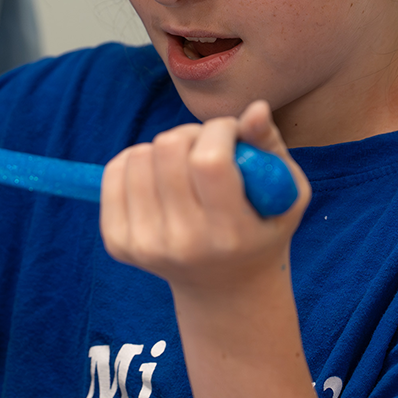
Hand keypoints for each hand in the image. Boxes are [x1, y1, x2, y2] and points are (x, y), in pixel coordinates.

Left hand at [99, 101, 310, 293]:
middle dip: (190, 133)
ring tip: (185, 165)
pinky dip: (137, 160)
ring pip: (139, 155)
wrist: (225, 289)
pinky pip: (114, 172)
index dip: (219, 130)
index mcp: (229, 233)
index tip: (230, 132)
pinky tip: (160, 175)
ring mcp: (145, 245)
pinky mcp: (118, 242)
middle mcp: (183, 243)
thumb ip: (269, 146)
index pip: (209, 161)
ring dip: (164, 146)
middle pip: (168, 150)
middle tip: (206, 147)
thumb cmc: (261, 229)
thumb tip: (254, 108)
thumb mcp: (284, 193)